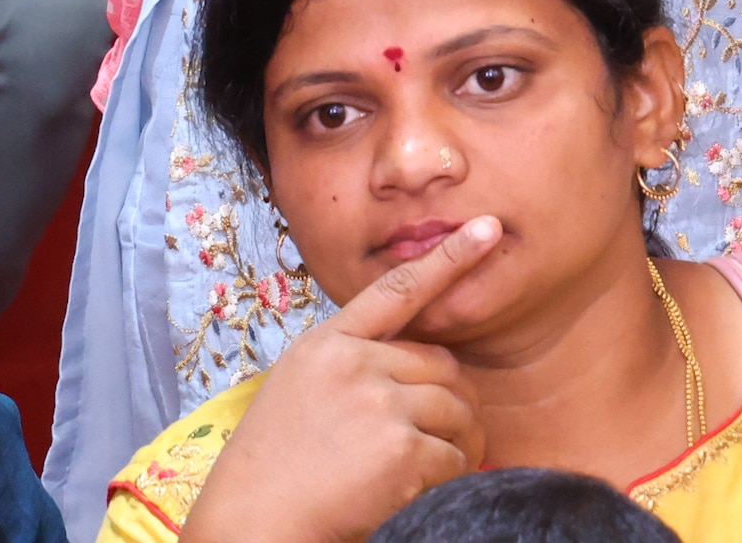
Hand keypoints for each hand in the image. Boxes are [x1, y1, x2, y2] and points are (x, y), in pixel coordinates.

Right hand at [178, 218, 496, 542]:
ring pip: (456, 411)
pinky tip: (416, 493)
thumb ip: (349, 363)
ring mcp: (378, 403)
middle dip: (452, 403)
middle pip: (442, 366)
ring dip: (457, 444)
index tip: (488, 229)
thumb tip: (418, 365)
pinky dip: (448, 480)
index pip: (396, 290)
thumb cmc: (273, 467)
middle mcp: (354, 364)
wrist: (253, 522)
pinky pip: (454, 457)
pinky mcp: (400, 449)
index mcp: (326, 344)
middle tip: (444, 438)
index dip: (448, 259)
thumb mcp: (298, 389)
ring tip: (426, 471)